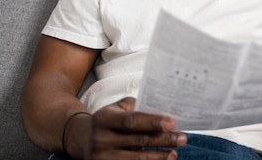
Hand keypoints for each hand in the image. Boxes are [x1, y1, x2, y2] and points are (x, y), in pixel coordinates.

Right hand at [68, 97, 186, 159]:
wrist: (78, 138)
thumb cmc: (106, 120)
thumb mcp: (114, 108)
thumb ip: (134, 106)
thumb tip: (160, 110)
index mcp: (104, 118)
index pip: (132, 121)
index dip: (153, 122)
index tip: (172, 123)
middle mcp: (101, 139)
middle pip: (138, 141)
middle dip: (163, 140)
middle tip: (182, 138)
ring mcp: (101, 157)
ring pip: (136, 158)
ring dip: (159, 156)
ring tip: (174, 152)